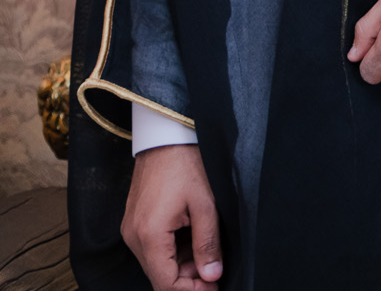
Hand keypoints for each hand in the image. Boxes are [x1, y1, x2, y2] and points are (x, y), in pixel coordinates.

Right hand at [122, 143, 221, 288]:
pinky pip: (153, 248)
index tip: (214, 287)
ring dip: (182, 265)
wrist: (166, 138)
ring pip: (157, 263)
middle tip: (216, 272)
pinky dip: (173, 252)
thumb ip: (208, 244)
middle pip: (159, 276)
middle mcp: (133, 237)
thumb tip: (211, 275)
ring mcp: (131, 230)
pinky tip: (195, 241)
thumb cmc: (187, 165)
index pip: (165, 283)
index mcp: (149, 236)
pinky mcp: (135, 222)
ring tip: (209, 254)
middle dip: (188, 280)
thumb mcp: (205, 205)